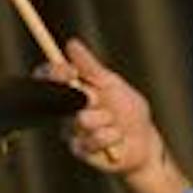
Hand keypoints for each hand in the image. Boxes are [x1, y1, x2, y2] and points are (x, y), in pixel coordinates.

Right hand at [38, 37, 163, 177]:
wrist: (142, 141)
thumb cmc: (128, 111)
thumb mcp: (111, 83)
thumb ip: (90, 66)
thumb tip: (71, 43)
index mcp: (72, 91)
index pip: (49, 78)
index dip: (53, 72)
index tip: (70, 72)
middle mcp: (66, 110)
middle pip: (63, 99)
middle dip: (91, 98)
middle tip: (103, 101)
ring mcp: (71, 131)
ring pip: (82, 120)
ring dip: (106, 119)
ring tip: (115, 123)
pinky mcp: (79, 149)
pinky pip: (93, 138)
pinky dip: (111, 136)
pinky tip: (116, 138)